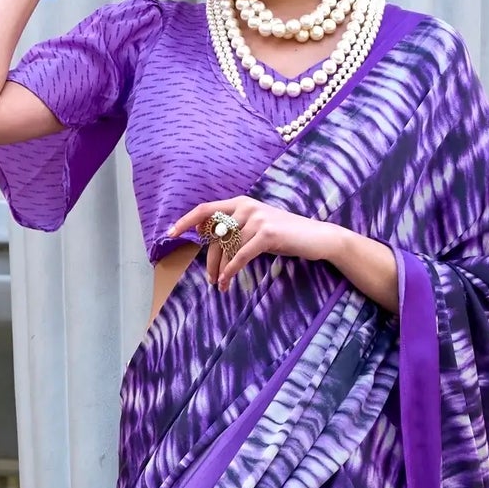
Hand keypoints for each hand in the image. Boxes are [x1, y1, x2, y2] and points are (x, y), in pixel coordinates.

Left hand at [168, 196, 338, 291]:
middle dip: (209, 261)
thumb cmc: (285, 235)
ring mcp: (257, 219)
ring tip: (220, 285)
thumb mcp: (257, 226)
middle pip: (215, 236)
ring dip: (221, 270)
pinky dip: (230, 271)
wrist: (317, 237)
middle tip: (209, 279)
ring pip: (226, 248)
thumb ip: (236, 228)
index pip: (206, 209)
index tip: (171, 233)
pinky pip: (240, 256)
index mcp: (241, 203)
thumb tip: (211, 241)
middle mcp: (246, 207)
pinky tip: (226, 282)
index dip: (187, 220)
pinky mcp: (266, 234)